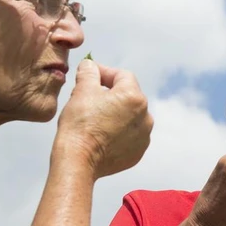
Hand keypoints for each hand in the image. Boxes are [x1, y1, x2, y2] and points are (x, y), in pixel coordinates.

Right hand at [56, 58, 153, 178]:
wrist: (79, 160)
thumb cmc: (80, 124)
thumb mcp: (82, 90)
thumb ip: (89, 72)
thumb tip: (90, 65)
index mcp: (134, 97)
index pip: (121, 75)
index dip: (104, 72)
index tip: (90, 75)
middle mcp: (146, 116)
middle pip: (127, 96)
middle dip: (110, 93)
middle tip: (88, 97)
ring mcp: (144, 136)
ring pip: (130, 116)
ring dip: (115, 113)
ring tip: (95, 118)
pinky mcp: (138, 152)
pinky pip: (130, 135)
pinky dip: (118, 131)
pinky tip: (102, 135)